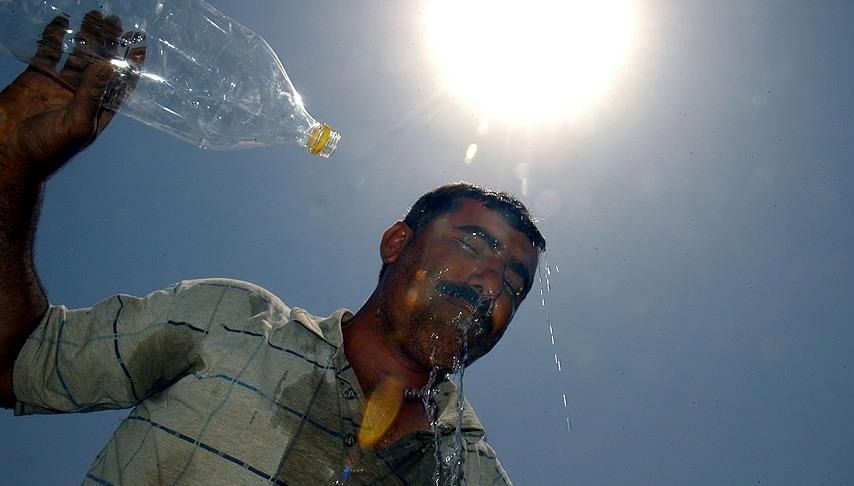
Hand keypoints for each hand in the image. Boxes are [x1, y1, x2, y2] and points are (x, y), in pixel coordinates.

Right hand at [0, 11, 145, 182]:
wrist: (10, 153)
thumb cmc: (49, 148)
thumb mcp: (77, 123)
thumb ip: (92, 94)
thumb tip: (109, 66)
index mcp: (98, 110)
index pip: (120, 84)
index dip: (131, 66)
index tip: (139, 46)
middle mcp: (82, 96)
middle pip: (101, 64)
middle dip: (110, 44)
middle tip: (116, 22)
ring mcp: (59, 85)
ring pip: (77, 55)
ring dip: (87, 37)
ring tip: (96, 16)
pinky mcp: (37, 77)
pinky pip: (49, 52)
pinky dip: (55, 37)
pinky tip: (62, 21)